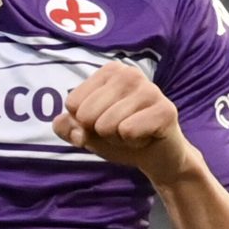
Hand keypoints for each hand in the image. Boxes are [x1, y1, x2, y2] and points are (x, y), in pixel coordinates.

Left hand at [53, 62, 200, 184]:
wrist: (156, 156)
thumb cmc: (120, 137)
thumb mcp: (87, 133)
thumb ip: (67, 128)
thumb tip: (63, 124)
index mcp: (110, 72)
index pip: (72, 103)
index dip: (83, 124)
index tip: (104, 122)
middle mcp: (130, 73)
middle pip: (87, 115)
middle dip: (100, 133)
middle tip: (121, 130)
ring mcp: (150, 89)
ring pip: (107, 125)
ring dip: (117, 139)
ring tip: (133, 134)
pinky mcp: (165, 110)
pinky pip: (128, 132)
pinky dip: (132, 143)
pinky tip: (145, 137)